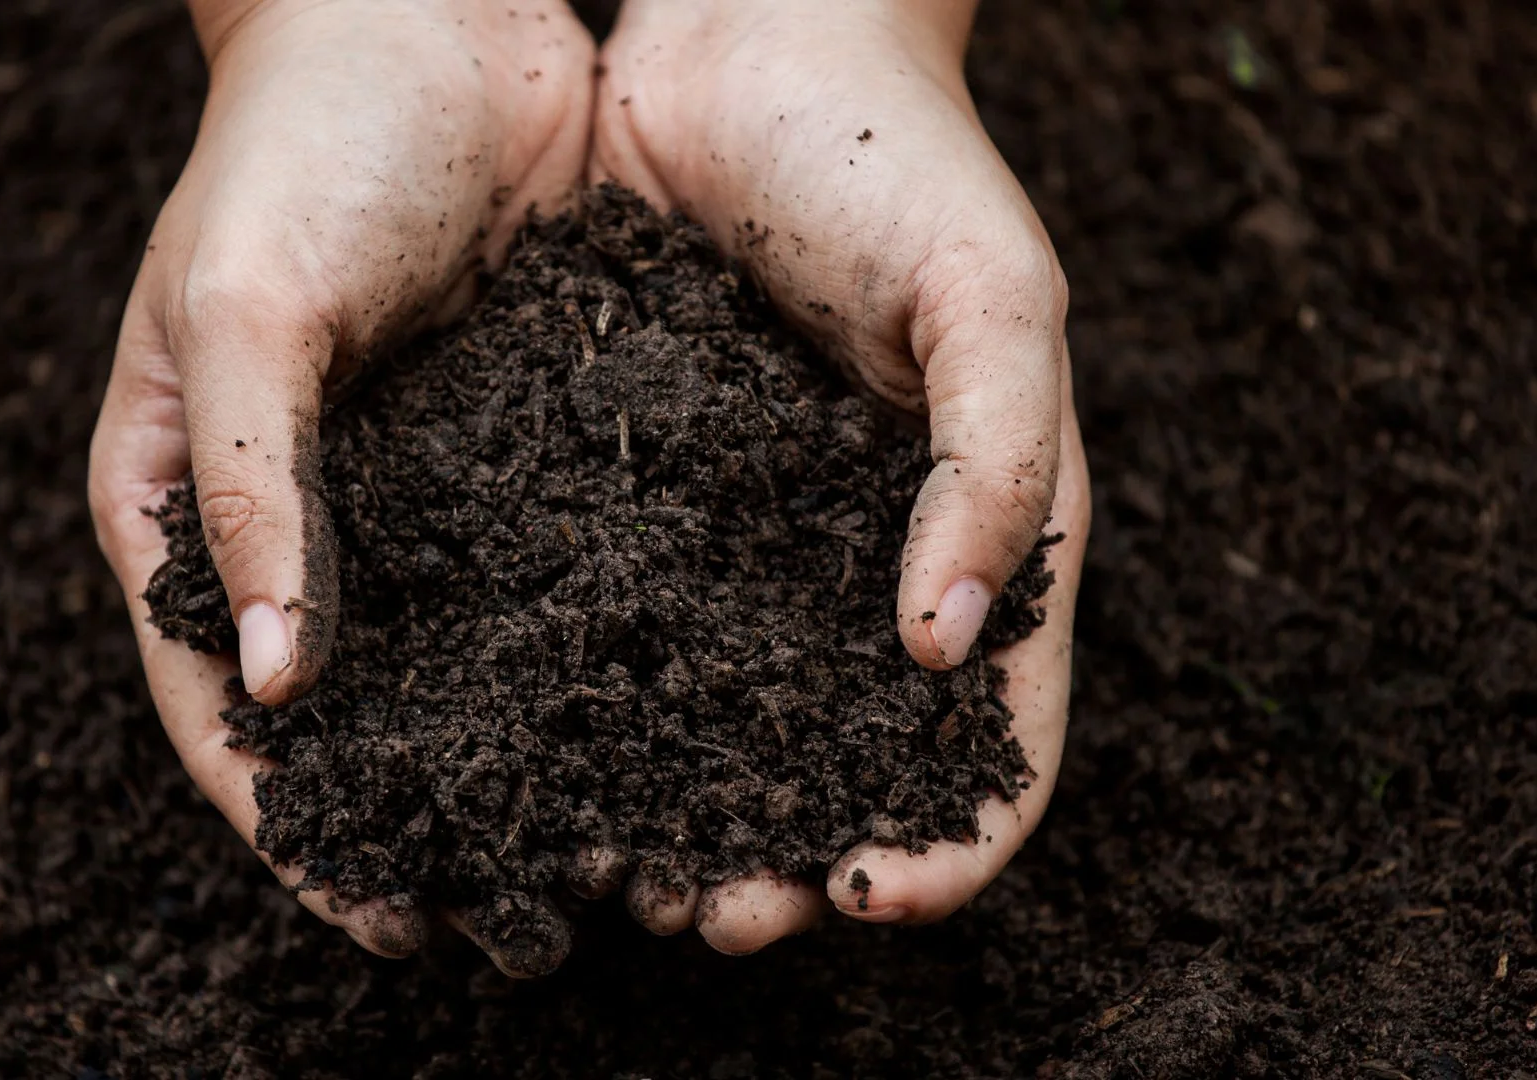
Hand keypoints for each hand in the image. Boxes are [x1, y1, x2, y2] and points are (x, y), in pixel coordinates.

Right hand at [88, 0, 592, 969]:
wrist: (431, 12)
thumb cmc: (299, 142)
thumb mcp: (247, 307)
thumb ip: (255, 489)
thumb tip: (275, 684)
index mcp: (186, 494)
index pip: (216, 700)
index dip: (287, 820)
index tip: (371, 914)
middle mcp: (299, 513)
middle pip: (341, 707)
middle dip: (410, 816)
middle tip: (495, 923)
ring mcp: (410, 488)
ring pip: (452, 658)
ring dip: (510, 756)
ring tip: (590, 854)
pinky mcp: (514, 448)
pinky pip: (542, 574)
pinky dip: (582, 654)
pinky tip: (654, 719)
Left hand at [592, 0, 1091, 951]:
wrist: (756, 36)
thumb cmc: (904, 159)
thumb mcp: (996, 301)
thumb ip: (998, 470)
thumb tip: (943, 652)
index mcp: (984, 536)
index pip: (996, 736)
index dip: (951, 837)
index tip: (872, 893)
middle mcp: (866, 560)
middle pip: (847, 757)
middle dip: (793, 855)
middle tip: (715, 917)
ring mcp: (753, 535)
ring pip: (725, 713)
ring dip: (684, 808)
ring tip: (617, 870)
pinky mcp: (647, 491)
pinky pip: (626, 617)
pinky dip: (598, 699)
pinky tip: (538, 745)